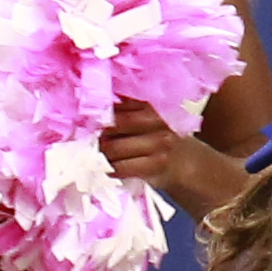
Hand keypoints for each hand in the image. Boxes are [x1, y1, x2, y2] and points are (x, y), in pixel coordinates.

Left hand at [98, 102, 241, 212]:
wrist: (189, 162)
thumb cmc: (162, 138)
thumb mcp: (149, 117)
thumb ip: (126, 111)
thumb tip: (89, 111)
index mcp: (151, 103)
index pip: (118, 101)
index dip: (97, 110)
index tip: (82, 117)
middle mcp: (156, 119)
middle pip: (113, 123)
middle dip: (96, 132)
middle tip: (85, 138)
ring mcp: (158, 142)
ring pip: (114, 147)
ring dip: (100, 153)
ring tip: (93, 155)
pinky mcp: (156, 164)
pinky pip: (122, 167)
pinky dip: (110, 169)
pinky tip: (106, 169)